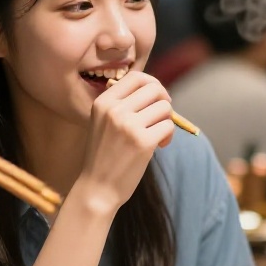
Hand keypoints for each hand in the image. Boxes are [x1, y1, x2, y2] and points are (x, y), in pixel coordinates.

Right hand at [73, 71, 175, 210]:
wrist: (97, 188)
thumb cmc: (104, 155)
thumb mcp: (104, 122)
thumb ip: (124, 104)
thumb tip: (158, 90)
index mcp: (103, 102)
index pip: (136, 77)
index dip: (152, 84)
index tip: (156, 99)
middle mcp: (114, 110)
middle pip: (154, 89)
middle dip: (164, 101)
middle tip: (162, 118)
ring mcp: (128, 125)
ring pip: (165, 107)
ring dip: (167, 121)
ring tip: (159, 135)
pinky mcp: (143, 142)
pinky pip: (169, 127)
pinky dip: (168, 136)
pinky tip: (160, 146)